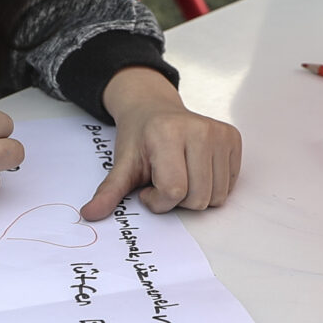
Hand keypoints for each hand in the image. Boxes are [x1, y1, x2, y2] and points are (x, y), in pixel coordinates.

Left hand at [83, 68, 242, 217]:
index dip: (158, 200)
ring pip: (216, 196)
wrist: (155, 108)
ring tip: (181, 174)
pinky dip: (212, 186)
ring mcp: (219, 133)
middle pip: (198, 198)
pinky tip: (196, 169)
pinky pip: (229, 185)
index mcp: (167, 134)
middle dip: (178, 201)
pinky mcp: (232, 138)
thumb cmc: (140, 138)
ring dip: (196, 195)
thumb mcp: (123, 164)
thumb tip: (89, 214)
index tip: (147, 188)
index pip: (174, 190)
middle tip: (165, 180)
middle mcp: (198, 130)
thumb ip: (109, 191)